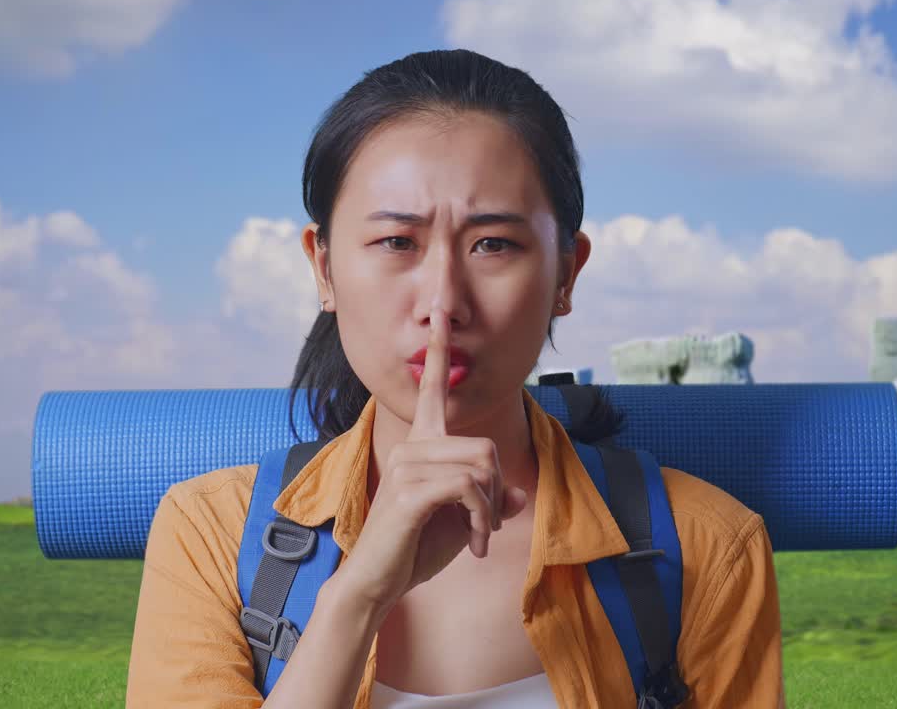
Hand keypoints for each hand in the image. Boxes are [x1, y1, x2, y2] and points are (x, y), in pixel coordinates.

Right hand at [332, 303, 528, 612]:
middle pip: (486, 447)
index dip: (438, 350)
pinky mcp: (411, 491)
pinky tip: (475, 543)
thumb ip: (491, 501)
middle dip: (499, 492)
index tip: (440, 314)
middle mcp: (413, 445)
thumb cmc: (416, 548)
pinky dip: (484, 519)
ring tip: (479, 537)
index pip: (431, 387)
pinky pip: (471, 488)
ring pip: (482, 467)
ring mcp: (409, 465)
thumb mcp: (465, 521)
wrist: (378, 581)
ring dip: (492, 511)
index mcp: (423, 443)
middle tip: (488, 525)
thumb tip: (518, 495)